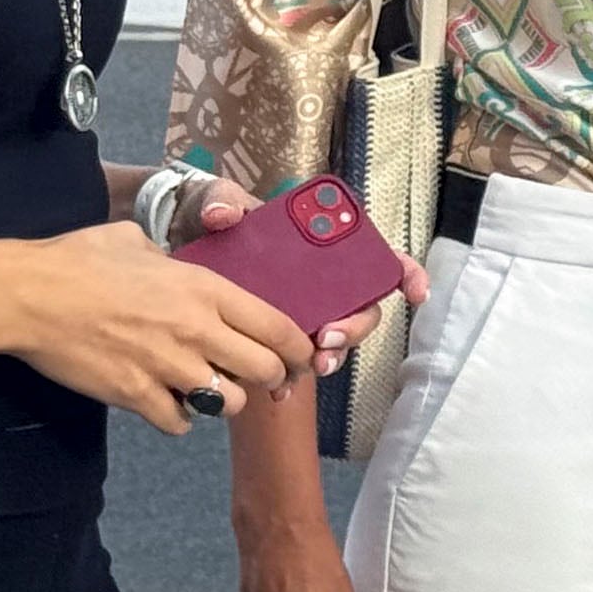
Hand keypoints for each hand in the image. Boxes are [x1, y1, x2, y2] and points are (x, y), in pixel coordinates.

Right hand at [0, 220, 310, 434]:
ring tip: (207, 387)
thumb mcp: (139, 242)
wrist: (27, 296)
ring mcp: (167, 367)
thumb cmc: (79, 260)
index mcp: (205, 289)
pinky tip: (167, 401)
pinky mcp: (136, 395)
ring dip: (223, 399)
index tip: (301, 356)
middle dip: (271, 379)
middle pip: (265, 371)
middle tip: (262, 380)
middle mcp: (196, 330)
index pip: (278, 326)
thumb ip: (173, 260)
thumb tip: (177, 264)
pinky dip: (179, 417)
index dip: (298, 348)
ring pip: (227, 403)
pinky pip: (180, 422)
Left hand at [187, 187, 427, 378]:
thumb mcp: (215, 201)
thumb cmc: (210, 219)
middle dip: (354, 327)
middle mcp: (322, 280)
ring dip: (331, 356)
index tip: (413, 292)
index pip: (376, 254)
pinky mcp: (275, 336)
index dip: (404, 272)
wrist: (179, 249)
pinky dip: (293, 378)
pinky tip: (279, 392)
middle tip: (328, 338)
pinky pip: (297, 361)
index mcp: (319, 242)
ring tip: (310, 367)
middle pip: (361, 307)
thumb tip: (223, 214)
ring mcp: (302, 310)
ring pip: (335, 339)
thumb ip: (221, 199)